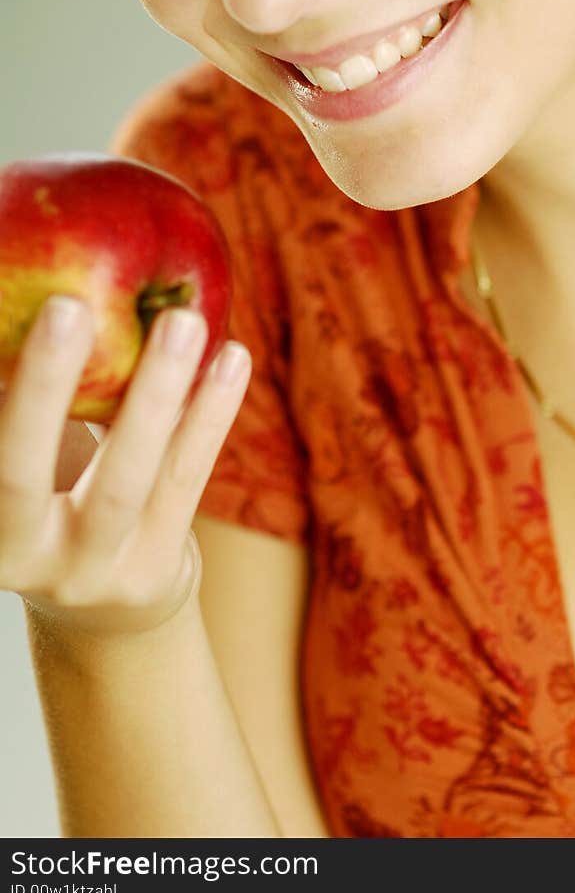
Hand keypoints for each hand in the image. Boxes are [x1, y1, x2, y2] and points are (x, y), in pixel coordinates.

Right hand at [0, 295, 250, 637]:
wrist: (103, 606)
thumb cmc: (48, 490)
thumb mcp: (26, 454)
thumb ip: (20, 388)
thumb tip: (33, 286)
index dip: (7, 387)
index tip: (34, 311)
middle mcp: (14, 554)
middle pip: (19, 472)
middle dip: (44, 387)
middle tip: (70, 304)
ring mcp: (85, 571)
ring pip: (126, 479)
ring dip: (155, 393)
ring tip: (183, 321)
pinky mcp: (150, 569)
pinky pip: (184, 481)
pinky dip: (210, 415)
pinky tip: (234, 357)